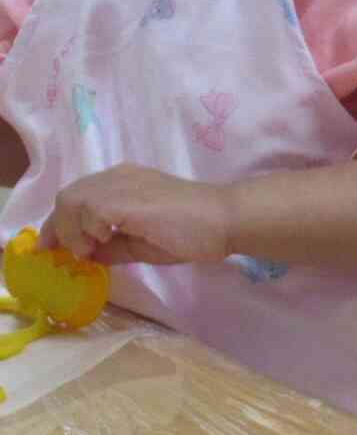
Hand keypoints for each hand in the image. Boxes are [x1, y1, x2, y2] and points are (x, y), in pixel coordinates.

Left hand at [42, 165, 230, 264]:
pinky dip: (89, 229)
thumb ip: (115, 246)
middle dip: (58, 227)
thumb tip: (89, 256)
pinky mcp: (126, 198)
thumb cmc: (194, 232)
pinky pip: (89, 210)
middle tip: (63, 254)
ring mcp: (121, 184)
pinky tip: (104, 241)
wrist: (226, 220)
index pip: (78, 198)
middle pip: (68, 196)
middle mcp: (117, 177)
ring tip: (91, 250)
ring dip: (73, 230)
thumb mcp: (144, 244)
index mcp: (123, 183)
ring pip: (72, 200)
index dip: (59, 223)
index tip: (52, 248)